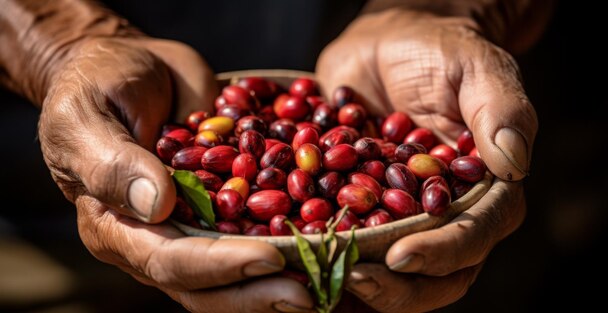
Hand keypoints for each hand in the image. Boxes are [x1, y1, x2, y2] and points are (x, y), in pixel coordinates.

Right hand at [39, 37, 312, 311]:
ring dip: (282, 279)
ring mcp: (196, 225)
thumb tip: (157, 205)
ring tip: (328, 280)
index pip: (170, 261)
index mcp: (118, 228)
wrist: (133, 68)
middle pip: (209, 284)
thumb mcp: (85, 118)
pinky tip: (330, 244)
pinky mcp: (225, 205)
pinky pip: (257, 229)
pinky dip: (292, 239)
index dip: (219, 266)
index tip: (269, 257)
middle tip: (311, 292)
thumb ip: (113, 162)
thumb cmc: (95, 87)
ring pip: (237, 270)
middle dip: (258, 291)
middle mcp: (159, 238)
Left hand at [316, 9, 535, 311]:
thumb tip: (514, 164)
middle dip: (395, 287)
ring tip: (316, 279)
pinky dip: (322, 256)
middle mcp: (443, 216)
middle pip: (433, 274)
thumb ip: (500, 111)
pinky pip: (344, 242)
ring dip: (354, 282)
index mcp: (482, 191)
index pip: (473, 235)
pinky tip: (292, 255)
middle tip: (352, 281)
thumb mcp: (476, 69)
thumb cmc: (440, 52)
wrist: (390, 44)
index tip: (401, 257)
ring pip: (387, 272)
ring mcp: (398, 217)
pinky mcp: (359, 209)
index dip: (441, 253)